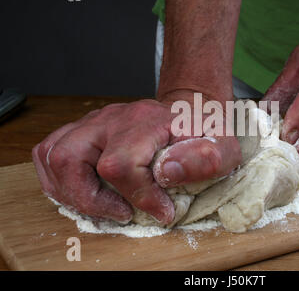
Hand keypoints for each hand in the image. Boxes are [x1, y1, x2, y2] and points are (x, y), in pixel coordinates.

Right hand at [32, 94, 240, 224]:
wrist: (191, 109)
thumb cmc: (205, 132)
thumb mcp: (223, 147)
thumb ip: (204, 160)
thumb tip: (166, 175)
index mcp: (147, 121)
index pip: (121, 164)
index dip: (139, 197)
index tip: (163, 212)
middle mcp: (113, 118)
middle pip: (72, 157)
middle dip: (91, 199)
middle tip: (122, 213)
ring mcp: (95, 122)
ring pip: (54, 154)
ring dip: (69, 191)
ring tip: (101, 207)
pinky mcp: (86, 129)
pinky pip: (50, 150)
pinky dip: (57, 178)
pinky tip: (82, 193)